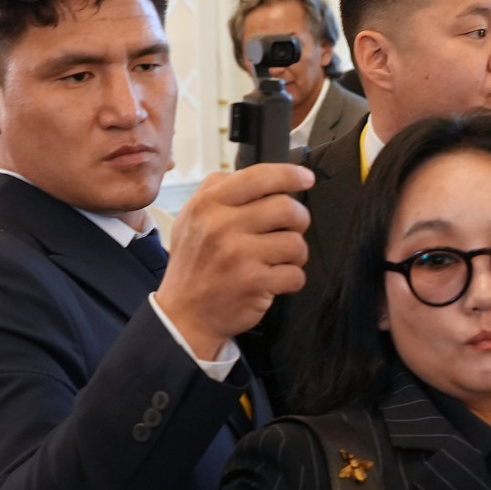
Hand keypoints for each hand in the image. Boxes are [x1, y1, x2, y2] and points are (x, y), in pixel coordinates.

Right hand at [155, 163, 313, 357]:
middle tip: (290, 228)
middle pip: (287, 208)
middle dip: (298, 219)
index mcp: (208, 204)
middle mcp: (223, 226)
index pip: (258, 177)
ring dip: (295, 254)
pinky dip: (292, 279)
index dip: (289, 174)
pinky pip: (296, 274)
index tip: (306, 177)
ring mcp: (240, 255)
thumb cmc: (194, 265)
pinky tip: (275, 280)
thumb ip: (219, 192)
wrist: (184, 315)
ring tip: (278, 260)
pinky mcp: (256, 282)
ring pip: (296, 242)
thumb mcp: (191, 218)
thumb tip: (261, 176)